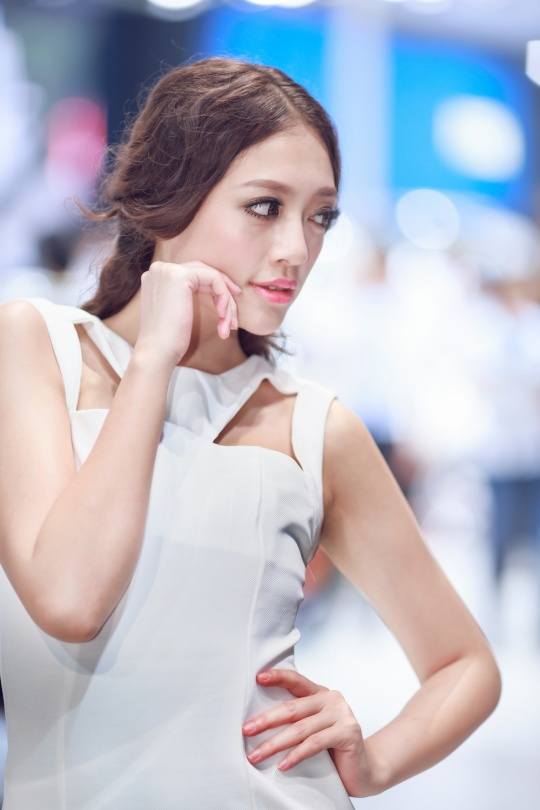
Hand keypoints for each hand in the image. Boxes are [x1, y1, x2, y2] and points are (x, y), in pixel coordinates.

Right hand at [135, 259, 242, 368]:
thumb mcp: (178, 312)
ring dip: (226, 302)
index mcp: (157, 277)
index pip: (193, 274)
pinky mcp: (180, 276)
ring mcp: (168, 270)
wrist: (157, 352)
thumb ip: (186, 296)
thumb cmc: (169, 341)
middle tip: (235, 316)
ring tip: (229, 325)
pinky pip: (214, 279)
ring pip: (212, 276)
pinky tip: (223, 316)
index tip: (228, 307)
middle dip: (224, 292)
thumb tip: (216, 291)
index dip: (215, 288)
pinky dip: (223, 297)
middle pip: (204, 272)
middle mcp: (160, 268)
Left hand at [242, 668, 382, 797]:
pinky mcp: (348, 733)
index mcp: (321, 694)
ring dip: (275, 744)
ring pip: (301, 729)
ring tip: (256, 755)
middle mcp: (332, 699)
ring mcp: (342, 715)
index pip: (296, 681)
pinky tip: (282, 765)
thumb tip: (258, 722)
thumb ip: (297, 720)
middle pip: (293, 708)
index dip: (278, 677)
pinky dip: (296, 755)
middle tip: (246, 730)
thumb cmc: (333, 749)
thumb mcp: (313, 728)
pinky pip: (315, 743)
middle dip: (266, 720)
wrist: (365, 770)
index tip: (258, 677)